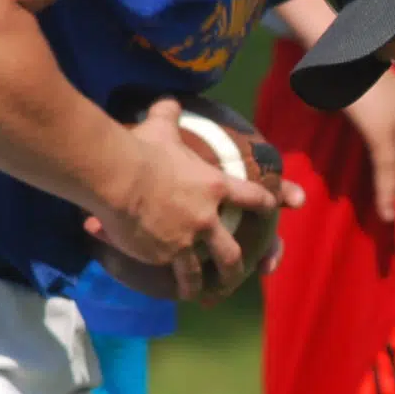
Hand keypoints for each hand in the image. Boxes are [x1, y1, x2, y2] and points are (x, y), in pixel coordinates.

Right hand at [85, 99, 289, 299]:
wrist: (119, 177)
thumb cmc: (143, 150)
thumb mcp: (160, 127)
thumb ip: (168, 114)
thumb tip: (167, 100)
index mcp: (214, 186)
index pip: (252, 196)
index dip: (266, 202)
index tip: (274, 207)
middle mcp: (207, 218)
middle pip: (231, 250)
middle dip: (237, 266)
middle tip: (238, 273)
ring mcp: (188, 241)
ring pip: (204, 270)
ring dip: (206, 284)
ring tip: (203, 294)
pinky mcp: (166, 255)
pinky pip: (175, 274)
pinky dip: (177, 283)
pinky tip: (177, 292)